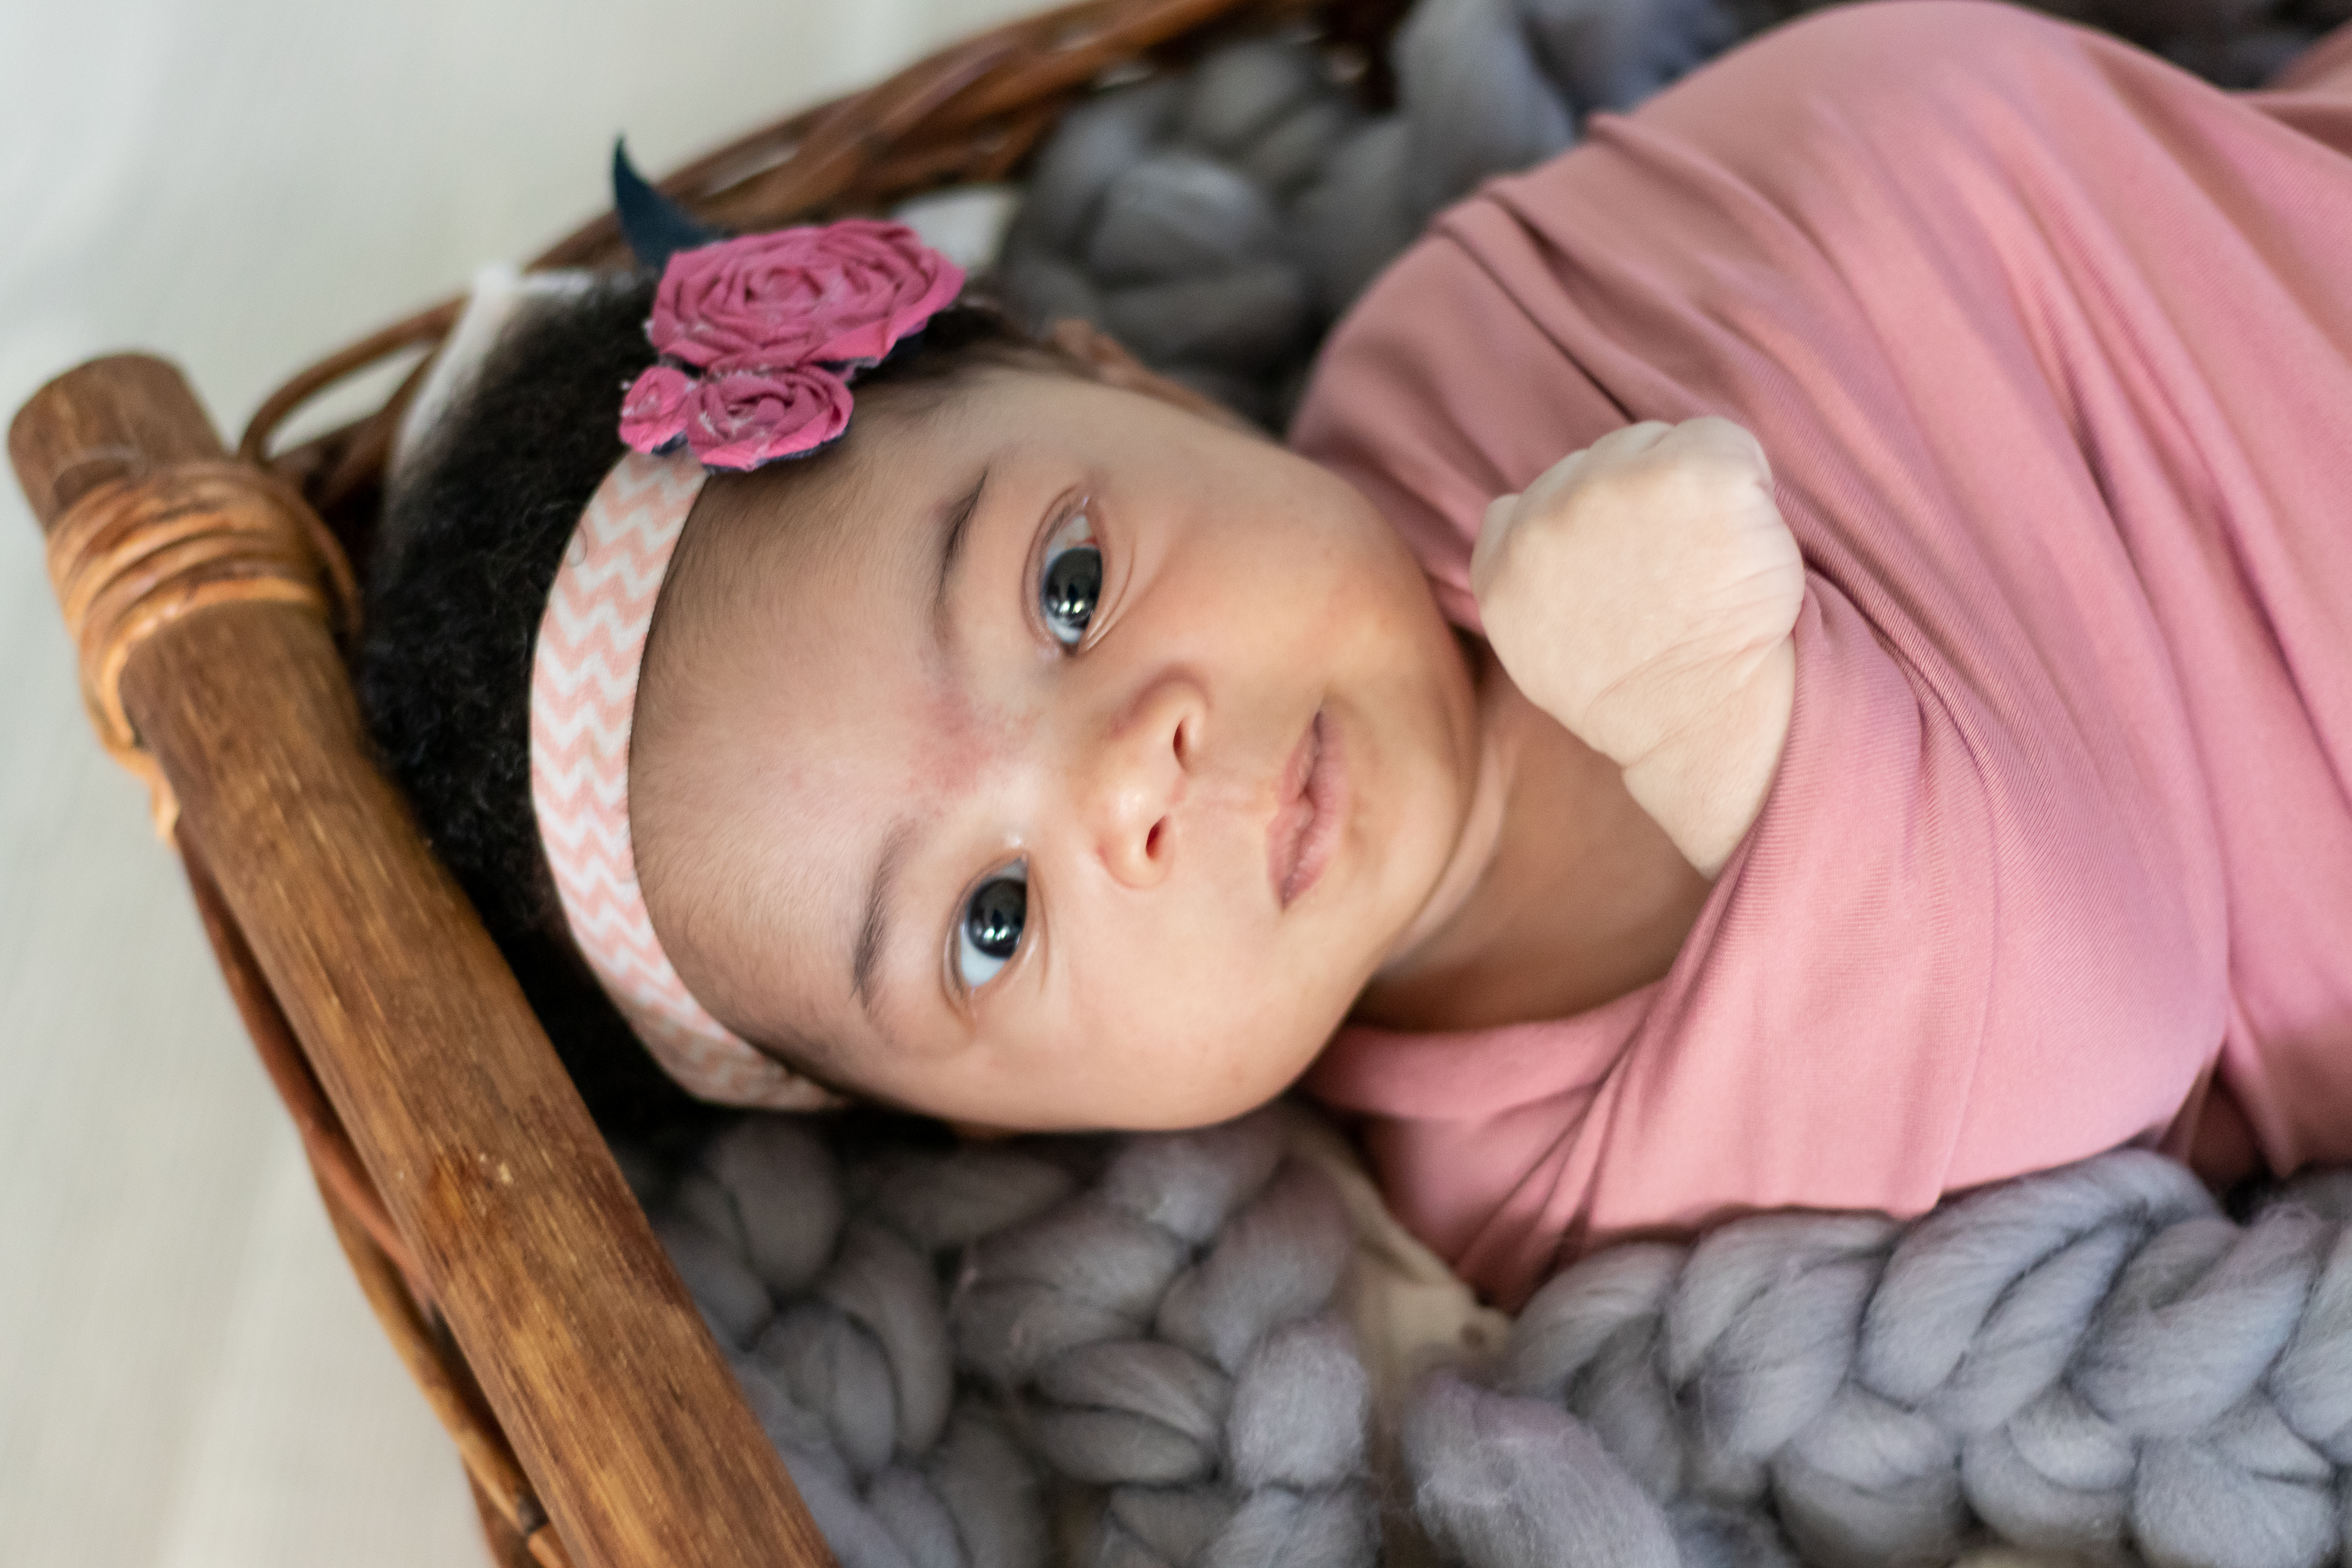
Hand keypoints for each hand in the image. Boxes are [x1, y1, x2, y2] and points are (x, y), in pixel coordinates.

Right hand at [1471, 418, 1802, 874]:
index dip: (1584, 530)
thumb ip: (1525, 570)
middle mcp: (1549, 510)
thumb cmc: (1633, 691)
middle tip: (1671, 576)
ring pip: (1656, 444)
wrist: (1705, 717)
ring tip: (1705, 561)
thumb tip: (1535, 522)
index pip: (1529, 497)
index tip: (1619, 575)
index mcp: (1502, 556)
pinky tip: (1742, 540)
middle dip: (1639, 503)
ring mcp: (1618, 485)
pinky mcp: (1692, 472)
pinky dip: (1745, 478)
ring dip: (1687, 487)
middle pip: (1600, 459)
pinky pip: (1721, 439)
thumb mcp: (1532, 640)